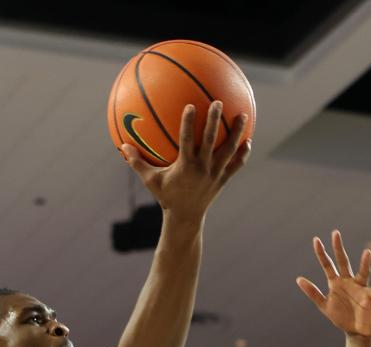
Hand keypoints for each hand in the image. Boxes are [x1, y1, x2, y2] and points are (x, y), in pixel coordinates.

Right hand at [121, 103, 250, 219]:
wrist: (185, 218)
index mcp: (185, 167)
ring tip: (243, 114)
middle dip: (214, 121)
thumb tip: (122, 146)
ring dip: (236, 132)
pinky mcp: (223, 180)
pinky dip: (242, 154)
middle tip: (218, 102)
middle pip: (210, 142)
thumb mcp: (150, 181)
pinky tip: (248, 141)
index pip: (187, 141)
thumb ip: (137, 163)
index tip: (190, 106)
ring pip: (228, 151)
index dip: (188, 124)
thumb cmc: (166, 197)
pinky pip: (236, 165)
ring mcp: (215, 174)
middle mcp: (202, 169)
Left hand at [297, 231, 370, 338]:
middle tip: (335, 233)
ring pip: (363, 273)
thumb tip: (298, 279)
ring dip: (365, 263)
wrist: (356, 331)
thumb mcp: (323, 305)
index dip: (321, 254)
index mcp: (336, 282)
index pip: (327, 265)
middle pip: (343, 262)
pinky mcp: (369, 297)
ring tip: (367, 253)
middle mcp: (348, 281)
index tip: (316, 240)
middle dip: (338, 248)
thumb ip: (313, 292)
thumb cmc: (341, 316)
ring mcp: (359, 288)